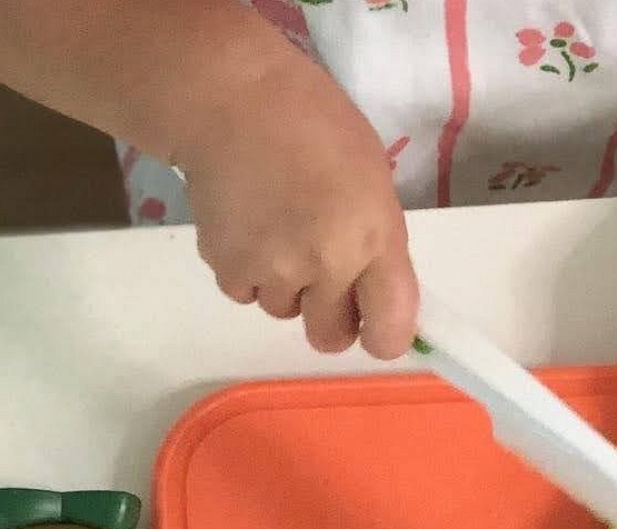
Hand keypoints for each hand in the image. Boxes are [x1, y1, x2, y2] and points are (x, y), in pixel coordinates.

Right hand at [176, 65, 418, 358]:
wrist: (232, 101)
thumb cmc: (315, 124)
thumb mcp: (373, 180)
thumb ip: (378, 242)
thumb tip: (375, 290)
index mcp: (373, 238)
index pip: (389, 330)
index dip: (385, 336)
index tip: (377, 326)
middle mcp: (325, 265)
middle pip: (331, 338)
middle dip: (330, 317)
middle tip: (322, 278)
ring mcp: (272, 271)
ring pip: (284, 311)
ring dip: (285, 284)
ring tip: (277, 227)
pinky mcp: (227, 268)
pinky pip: (245, 292)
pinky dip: (247, 270)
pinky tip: (248, 224)